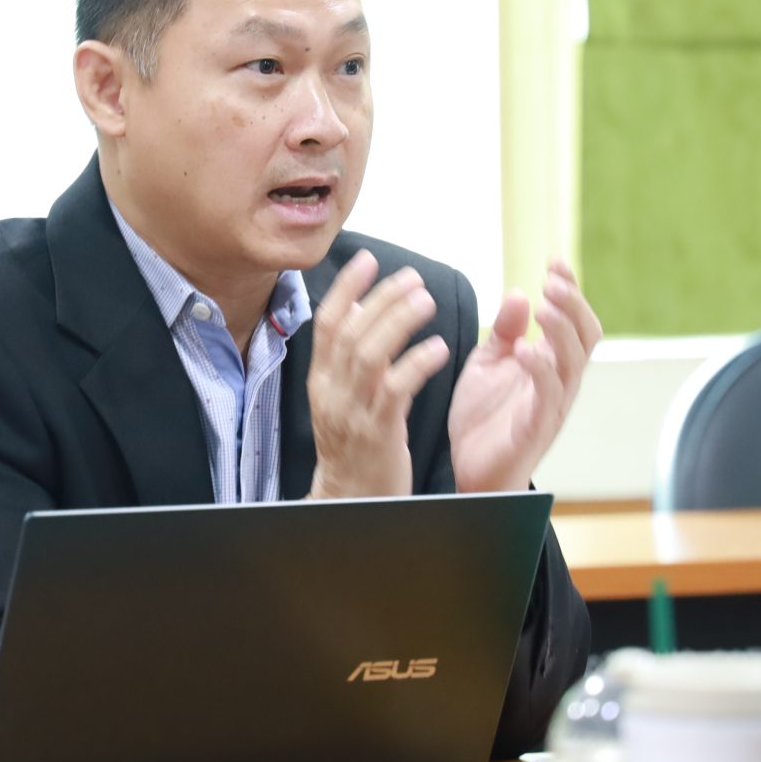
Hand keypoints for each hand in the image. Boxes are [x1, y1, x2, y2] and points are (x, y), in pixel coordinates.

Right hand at [306, 250, 451, 499]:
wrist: (350, 502)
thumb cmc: (355, 448)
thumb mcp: (341, 400)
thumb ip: (347, 362)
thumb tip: (359, 313)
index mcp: (321, 381)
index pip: (327, 323)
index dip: (346, 288)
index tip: (367, 259)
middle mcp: (331, 392)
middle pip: (350, 332)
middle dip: (381, 298)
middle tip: (413, 277)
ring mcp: (352, 412)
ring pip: (369, 354)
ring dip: (399, 321)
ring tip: (426, 299)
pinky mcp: (377, 433)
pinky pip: (395, 389)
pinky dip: (416, 363)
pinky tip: (439, 348)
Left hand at [451, 259, 601, 493]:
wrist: (470, 472)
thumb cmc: (484, 419)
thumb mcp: (488, 364)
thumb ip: (504, 331)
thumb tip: (520, 292)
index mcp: (550, 364)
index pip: (573, 321)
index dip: (570, 291)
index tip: (555, 262)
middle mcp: (559, 382)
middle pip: (585, 337)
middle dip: (574, 305)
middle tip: (553, 281)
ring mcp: (551, 405)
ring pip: (573, 363)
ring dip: (561, 332)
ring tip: (544, 306)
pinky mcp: (536, 428)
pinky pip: (548, 396)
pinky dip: (540, 370)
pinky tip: (526, 350)